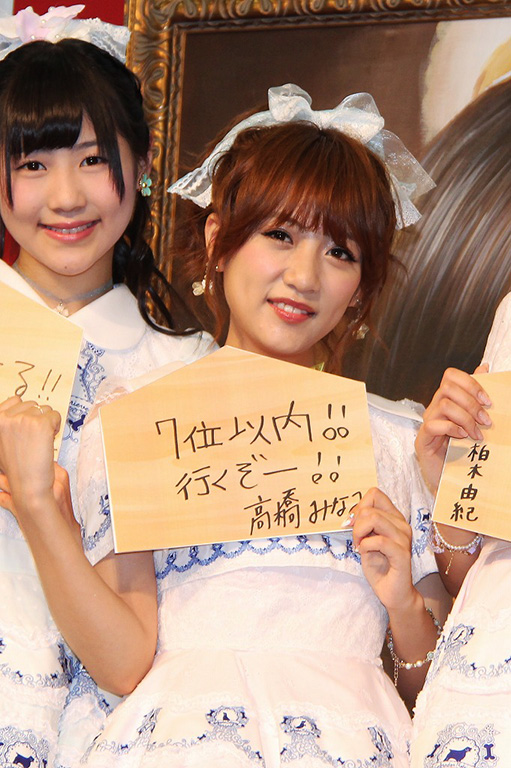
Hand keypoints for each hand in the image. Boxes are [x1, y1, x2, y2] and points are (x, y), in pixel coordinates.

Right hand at [0, 396, 60, 517]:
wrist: (28, 486)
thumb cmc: (18, 467)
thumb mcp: (1, 442)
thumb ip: (6, 424)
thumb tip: (16, 402)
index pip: (15, 400)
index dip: (26, 413)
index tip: (26, 429)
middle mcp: (5, 417)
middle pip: (32, 404)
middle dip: (37, 418)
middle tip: (33, 440)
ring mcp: (23, 419)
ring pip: (45, 409)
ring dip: (47, 423)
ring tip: (39, 442)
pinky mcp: (40, 423)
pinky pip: (56, 415)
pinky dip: (56, 427)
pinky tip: (47, 441)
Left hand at [352, 487, 413, 611]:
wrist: (393, 592)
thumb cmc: (379, 566)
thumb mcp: (367, 539)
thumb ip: (362, 524)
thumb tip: (351, 515)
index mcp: (394, 518)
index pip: (375, 494)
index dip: (359, 506)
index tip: (353, 523)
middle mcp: (401, 525)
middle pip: (370, 508)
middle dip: (356, 524)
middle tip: (357, 540)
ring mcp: (403, 538)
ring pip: (373, 518)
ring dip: (359, 533)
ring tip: (360, 546)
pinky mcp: (402, 554)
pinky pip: (378, 540)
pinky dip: (365, 546)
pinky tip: (365, 553)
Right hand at [415, 366, 490, 493]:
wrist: (451, 480)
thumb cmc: (463, 451)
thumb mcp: (475, 421)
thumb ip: (477, 396)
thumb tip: (484, 367)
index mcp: (446, 401)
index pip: (450, 376)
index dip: (470, 382)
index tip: (488, 400)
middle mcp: (434, 409)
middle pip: (448, 388)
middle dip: (472, 403)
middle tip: (486, 420)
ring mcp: (427, 424)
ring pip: (444, 405)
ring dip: (466, 418)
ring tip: (477, 434)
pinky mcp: (422, 440)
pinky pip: (433, 425)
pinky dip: (452, 429)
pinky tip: (463, 438)